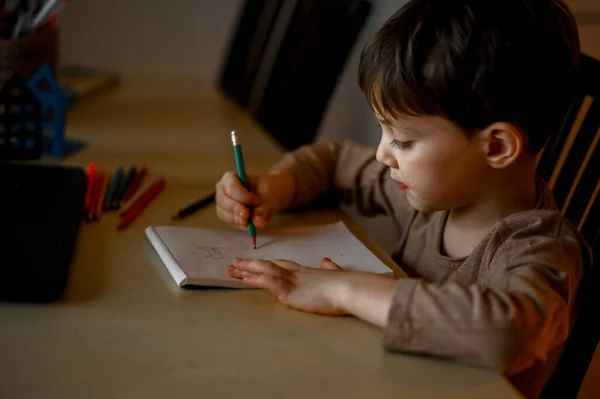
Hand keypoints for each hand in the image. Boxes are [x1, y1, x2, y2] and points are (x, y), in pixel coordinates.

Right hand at [215, 169, 295, 230]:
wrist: (268, 196)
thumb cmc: (267, 190)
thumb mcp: (270, 195)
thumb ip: (264, 207)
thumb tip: (258, 221)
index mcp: (231, 177)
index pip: (231, 186)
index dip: (242, 195)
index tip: (256, 201)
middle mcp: (222, 189)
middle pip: (224, 200)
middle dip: (237, 209)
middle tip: (249, 216)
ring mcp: (222, 203)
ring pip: (225, 213)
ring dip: (239, 219)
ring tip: (254, 219)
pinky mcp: (225, 215)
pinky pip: (230, 222)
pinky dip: (241, 224)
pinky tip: (250, 222)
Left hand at [228, 257, 397, 326]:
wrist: (349, 288)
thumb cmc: (346, 285)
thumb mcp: (336, 274)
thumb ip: (330, 268)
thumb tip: (326, 261)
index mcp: (305, 271)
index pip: (281, 265)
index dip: (266, 264)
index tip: (255, 262)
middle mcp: (295, 273)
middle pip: (267, 265)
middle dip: (249, 265)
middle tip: (233, 263)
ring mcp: (291, 281)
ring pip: (264, 271)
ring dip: (246, 270)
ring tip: (231, 268)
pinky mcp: (290, 291)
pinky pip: (268, 283)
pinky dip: (255, 280)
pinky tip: (244, 279)